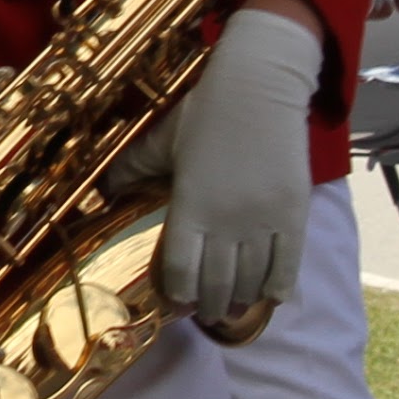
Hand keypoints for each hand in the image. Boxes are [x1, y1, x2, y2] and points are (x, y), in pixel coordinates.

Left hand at [160, 2, 322, 329]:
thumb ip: (133, 167)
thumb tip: (105, 188)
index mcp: (190, 205)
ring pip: (252, 280)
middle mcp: (226, 221)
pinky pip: (287, 265)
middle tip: (207, 312)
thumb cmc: (208, 112)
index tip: (178, 304)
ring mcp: (262, 220)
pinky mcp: (293, 214)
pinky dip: (278, 287)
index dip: (178, 295)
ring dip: (242, 301)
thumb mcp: (164, 139)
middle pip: (217, 283)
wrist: (260, 87)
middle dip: (209, 305)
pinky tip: (271, 296)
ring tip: (234, 307)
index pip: (180, 269)